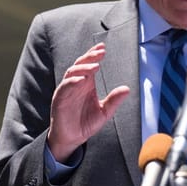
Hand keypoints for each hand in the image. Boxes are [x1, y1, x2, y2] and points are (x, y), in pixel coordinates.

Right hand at [47, 43, 129, 161]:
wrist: (72, 138)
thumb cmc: (85, 123)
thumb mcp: (104, 112)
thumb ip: (114, 100)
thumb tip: (127, 89)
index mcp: (87, 84)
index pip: (89, 65)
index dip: (94, 55)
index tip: (103, 48)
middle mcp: (76, 84)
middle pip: (81, 64)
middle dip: (90, 57)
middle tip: (101, 52)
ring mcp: (67, 90)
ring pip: (72, 72)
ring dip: (83, 67)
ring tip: (95, 65)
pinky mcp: (60, 98)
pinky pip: (65, 86)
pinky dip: (73, 81)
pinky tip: (82, 80)